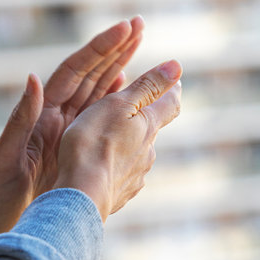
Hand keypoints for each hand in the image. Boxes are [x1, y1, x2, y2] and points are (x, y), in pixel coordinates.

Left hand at [0, 17, 144, 256]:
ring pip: (97, 93)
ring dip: (118, 68)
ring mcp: (64, 131)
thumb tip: (34, 78)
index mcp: (40, 114)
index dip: (99, 49)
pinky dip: (113, 102)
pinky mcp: (71, 148)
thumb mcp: (5, 156)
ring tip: (139, 46)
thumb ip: (20, 120)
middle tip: (139, 25)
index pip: (73, 72)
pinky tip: (126, 89)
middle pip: (89, 75)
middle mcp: (54, 116)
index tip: (124, 29)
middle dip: (114, 50)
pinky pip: (97, 119)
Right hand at [53, 60, 181, 221]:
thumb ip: (147, 86)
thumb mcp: (118, 104)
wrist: (82, 194)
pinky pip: (122, 176)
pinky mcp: (121, 194)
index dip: (172, 91)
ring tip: (108, 143)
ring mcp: (136, 175)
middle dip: (143, 121)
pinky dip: (114, 169)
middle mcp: (148, 152)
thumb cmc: (94, 144)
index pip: (169, 104)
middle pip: (151, 131)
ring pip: (136, 154)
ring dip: (127, 147)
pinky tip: (101, 170)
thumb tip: (177, 66)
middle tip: (129, 112)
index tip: (174, 82)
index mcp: (148, 126)